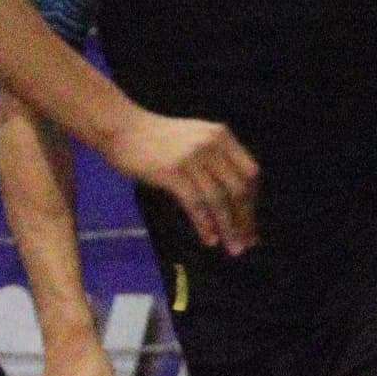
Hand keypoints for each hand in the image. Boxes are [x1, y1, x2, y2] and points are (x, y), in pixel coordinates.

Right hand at [106, 110, 259, 255]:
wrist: (122, 128)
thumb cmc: (157, 139)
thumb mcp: (195, 139)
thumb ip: (215, 160)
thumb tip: (233, 199)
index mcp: (221, 136)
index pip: (250, 173)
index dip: (253, 201)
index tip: (251, 224)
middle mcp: (211, 144)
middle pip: (239, 188)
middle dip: (245, 219)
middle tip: (245, 243)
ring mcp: (192, 158)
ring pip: (219, 199)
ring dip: (228, 227)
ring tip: (232, 248)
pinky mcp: (172, 172)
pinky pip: (196, 204)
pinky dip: (205, 224)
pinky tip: (209, 239)